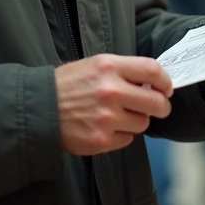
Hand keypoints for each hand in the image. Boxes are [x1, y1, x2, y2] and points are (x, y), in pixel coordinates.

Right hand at [55, 54, 173, 155]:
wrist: (39, 108)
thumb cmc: (68, 84)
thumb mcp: (94, 65)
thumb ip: (124, 71)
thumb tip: (154, 82)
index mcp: (109, 67)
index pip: (153, 71)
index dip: (166, 81)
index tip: (166, 88)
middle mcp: (110, 91)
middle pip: (157, 102)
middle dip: (161, 106)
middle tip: (156, 107)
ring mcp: (106, 118)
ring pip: (143, 123)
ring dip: (136, 120)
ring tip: (119, 115)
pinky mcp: (100, 140)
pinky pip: (127, 139)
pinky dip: (121, 134)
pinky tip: (105, 127)